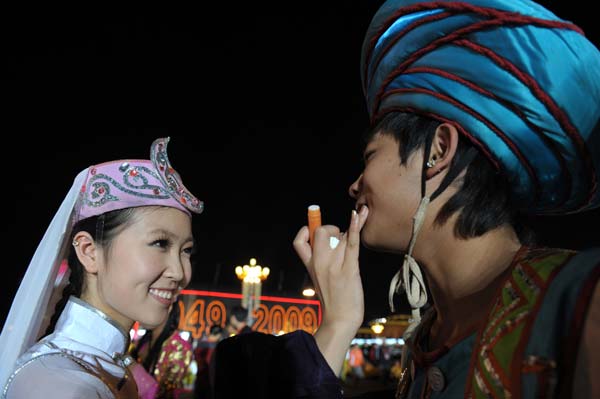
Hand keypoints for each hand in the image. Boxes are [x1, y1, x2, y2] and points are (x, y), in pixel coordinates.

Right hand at [293, 205, 368, 373]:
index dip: (305, 231)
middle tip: (341, 239)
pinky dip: (355, 226)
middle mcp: (319, 262)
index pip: (299, 241)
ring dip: (350, 229)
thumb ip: (323, 260)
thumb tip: (336, 239)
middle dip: (332, 229)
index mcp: (310, 265)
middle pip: (320, 232)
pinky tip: (359, 215)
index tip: (313, 230)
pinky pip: (352, 242)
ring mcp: (334, 265)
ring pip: (339, 235)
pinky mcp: (349, 268)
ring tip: (358, 228)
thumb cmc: (335, 299)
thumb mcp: (320, 278)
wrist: (342, 319)